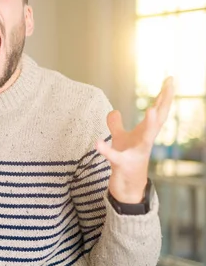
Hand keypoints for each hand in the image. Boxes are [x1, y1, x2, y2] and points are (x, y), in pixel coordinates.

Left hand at [97, 77, 173, 202]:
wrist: (128, 186)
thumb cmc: (127, 159)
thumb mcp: (120, 139)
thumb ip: (116, 125)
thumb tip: (114, 111)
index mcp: (145, 133)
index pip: (157, 111)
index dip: (163, 95)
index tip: (170, 78)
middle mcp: (145, 141)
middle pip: (159, 120)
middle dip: (164, 102)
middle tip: (170, 85)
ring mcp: (136, 153)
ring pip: (146, 138)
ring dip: (149, 125)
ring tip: (151, 109)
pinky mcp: (122, 165)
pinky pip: (114, 157)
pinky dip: (105, 150)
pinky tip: (96, 143)